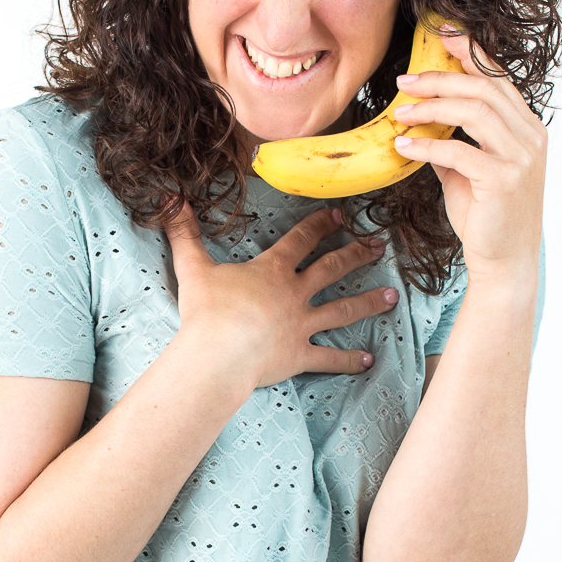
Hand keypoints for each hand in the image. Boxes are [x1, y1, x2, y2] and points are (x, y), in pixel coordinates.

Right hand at [165, 205, 393, 390]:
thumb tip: (169, 200)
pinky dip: (349, 360)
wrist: (216, 356)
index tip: (340, 214)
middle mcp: (294, 294)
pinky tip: (369, 360)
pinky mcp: (300, 356)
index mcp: (273, 270)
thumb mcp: (192, 267)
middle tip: (378, 246)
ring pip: (342, 311)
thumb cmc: (206, 312)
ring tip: (392, 297)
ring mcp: (301, 325)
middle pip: (332, 269)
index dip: (321, 224)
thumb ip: (184, 233)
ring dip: (368, 303)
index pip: (302, 240)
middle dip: (356, 254)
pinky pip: (329, 358)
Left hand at [391, 25, 546, 277]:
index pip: (498, 79)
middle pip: (484, 88)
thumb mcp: (467, 171)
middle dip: (440, 78)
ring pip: (474, 111)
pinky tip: (404, 144)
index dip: (470, 53)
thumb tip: (421, 119)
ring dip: (431, 107)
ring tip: (399, 112)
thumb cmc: (487, 217)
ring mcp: (521, 157)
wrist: (504, 261)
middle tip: (404, 81)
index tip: (441, 35)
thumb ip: (453, 141)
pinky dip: (427, 144)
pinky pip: (458, 150)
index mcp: (527, 129)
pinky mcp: (503, 179)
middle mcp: (531, 137)